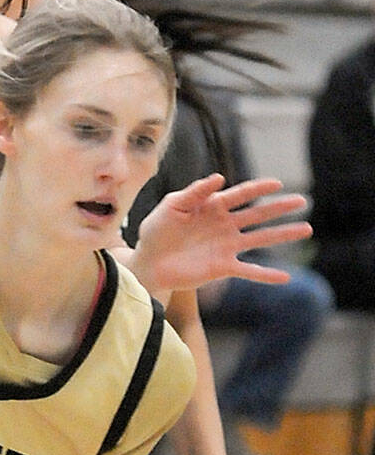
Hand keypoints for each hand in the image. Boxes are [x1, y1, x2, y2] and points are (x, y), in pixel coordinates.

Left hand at [133, 175, 310, 293]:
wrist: (148, 262)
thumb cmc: (156, 231)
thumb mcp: (172, 206)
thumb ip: (194, 192)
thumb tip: (219, 177)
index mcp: (213, 206)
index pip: (241, 194)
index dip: (258, 188)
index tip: (277, 184)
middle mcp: (225, 225)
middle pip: (257, 214)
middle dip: (280, 208)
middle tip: (303, 201)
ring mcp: (226, 247)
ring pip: (260, 239)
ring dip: (283, 235)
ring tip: (306, 230)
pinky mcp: (222, 267)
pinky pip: (248, 270)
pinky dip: (266, 274)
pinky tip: (285, 277)